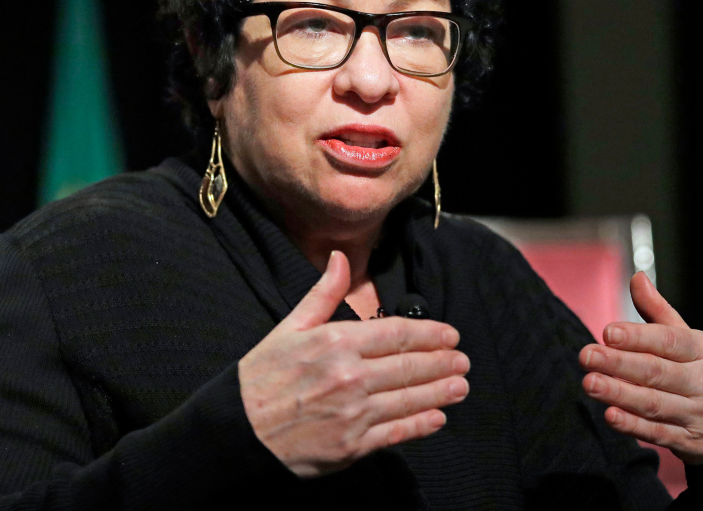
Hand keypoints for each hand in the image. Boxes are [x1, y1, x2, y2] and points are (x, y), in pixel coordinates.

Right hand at [238, 251, 469, 477]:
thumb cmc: (262, 376)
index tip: (451, 335)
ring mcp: (353, 413)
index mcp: (335, 342)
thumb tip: (339, 257)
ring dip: (440, 392)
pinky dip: (421, 424)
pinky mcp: (352, 445)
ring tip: (461, 386)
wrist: (238, 431)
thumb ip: (323, 294)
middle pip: (409, 366)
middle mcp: (349, 376)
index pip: (397, 334)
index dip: (430, 335)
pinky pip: (396, 433)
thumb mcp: (289, 327)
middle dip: (442, 363)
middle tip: (463, 361)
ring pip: (408, 399)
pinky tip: (438, 418)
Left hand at [578, 272, 702, 464]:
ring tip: (589, 383)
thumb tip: (636, 277)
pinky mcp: (692, 442)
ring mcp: (699, 413)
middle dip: (619, 364)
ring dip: (619, 394)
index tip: (607, 332)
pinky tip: (610, 416)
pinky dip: (634, 426)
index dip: (637, 337)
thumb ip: (658, 311)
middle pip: (656, 371)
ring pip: (654, 403)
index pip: (668, 341)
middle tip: (585, 355)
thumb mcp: (691, 340)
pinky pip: (659, 433)